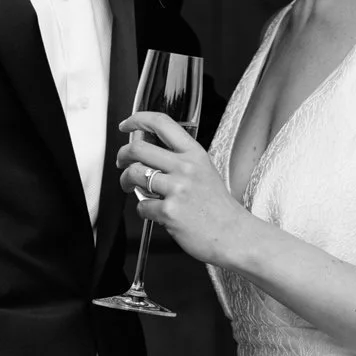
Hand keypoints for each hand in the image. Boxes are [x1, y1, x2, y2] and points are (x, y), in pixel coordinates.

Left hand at [117, 112, 247, 268]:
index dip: (138, 120)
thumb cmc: (219, 209)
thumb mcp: (205, 172)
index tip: (126, 126)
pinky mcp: (169, 211)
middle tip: (122, 162)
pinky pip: (141, 205)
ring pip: (134, 174)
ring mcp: (177, 189)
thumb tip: (150, 155)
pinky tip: (155, 212)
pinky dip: (143, 210)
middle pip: (138, 148)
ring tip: (131, 188)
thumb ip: (181, 160)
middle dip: (122, 155)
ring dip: (126, 182)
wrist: (234, 236)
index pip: (162, 123)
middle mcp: (186, 168)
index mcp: (195, 154)